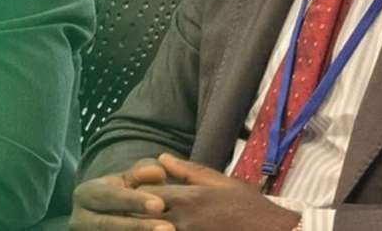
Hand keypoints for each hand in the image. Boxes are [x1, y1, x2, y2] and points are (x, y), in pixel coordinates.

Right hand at [70, 158, 173, 230]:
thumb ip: (141, 174)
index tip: (160, 205)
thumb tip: (158, 172)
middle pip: (109, 224)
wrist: (103, 216)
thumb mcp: (126, 181)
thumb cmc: (120, 195)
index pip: (109, 196)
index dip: (134, 201)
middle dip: (139, 227)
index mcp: (85, 194)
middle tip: (168, 228)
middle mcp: (80, 219)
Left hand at [137, 154, 300, 230]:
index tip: (139, 191)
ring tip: (142, 221)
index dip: (139, 191)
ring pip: (152, 229)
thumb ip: (188, 170)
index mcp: (188, 198)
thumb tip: (161, 158)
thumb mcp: (220, 182)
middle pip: (142, 216)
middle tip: (134, 209)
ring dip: (146, 224)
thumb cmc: (248, 206)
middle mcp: (181, 220)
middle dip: (135, 212)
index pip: (145, 193)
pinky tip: (163, 228)